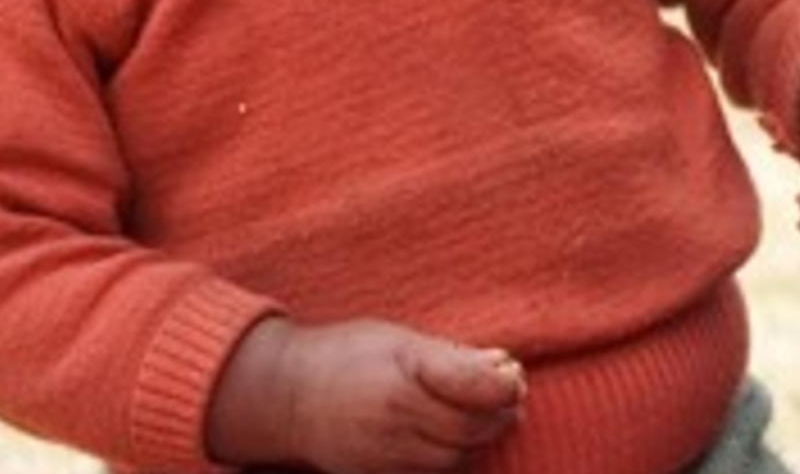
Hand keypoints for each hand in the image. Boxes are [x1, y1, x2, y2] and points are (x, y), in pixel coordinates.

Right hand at [202, 315, 523, 473]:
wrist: (286, 396)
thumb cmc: (347, 355)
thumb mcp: (399, 340)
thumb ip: (451, 356)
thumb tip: (503, 366)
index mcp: (403, 374)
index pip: (475, 387)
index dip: (505, 385)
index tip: (513, 376)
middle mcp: (394, 418)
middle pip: (470, 428)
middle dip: (499, 415)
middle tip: (509, 400)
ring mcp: (383, 453)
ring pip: (454, 458)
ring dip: (477, 440)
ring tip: (483, 418)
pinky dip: (450, 459)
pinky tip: (452, 438)